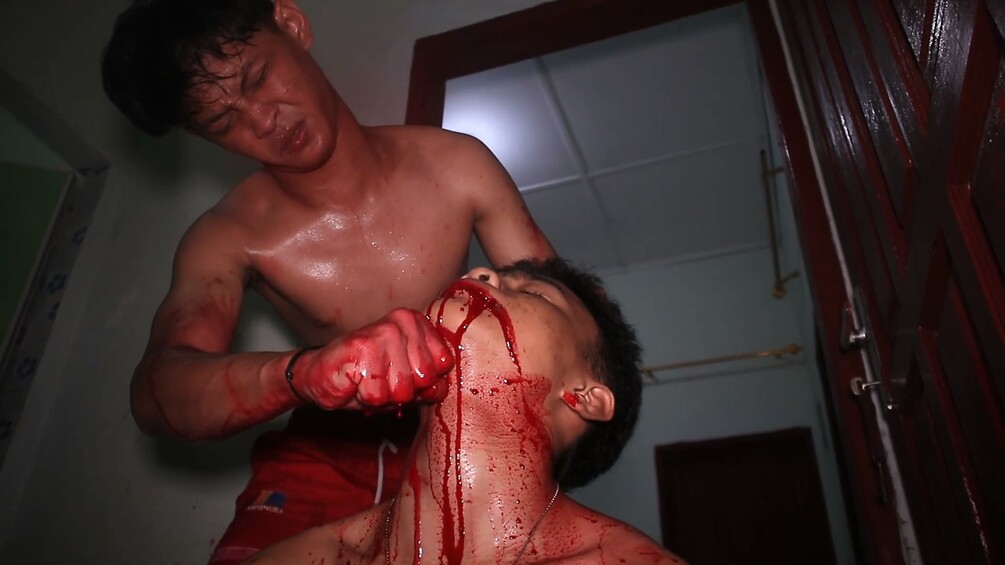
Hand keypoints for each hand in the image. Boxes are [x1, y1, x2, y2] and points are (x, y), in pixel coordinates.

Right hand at [292, 309, 453, 408]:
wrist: (319, 375)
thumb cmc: (366, 377)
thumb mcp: (406, 381)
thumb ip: (430, 383)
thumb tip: (440, 388)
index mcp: (417, 323)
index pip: (444, 365)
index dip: (423, 382)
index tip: (401, 374)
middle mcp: (401, 322)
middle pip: (424, 379)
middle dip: (403, 391)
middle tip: (381, 380)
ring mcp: (382, 334)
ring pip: (403, 389)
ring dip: (384, 396)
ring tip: (369, 382)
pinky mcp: (361, 350)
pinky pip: (379, 396)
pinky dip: (366, 399)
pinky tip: (355, 384)